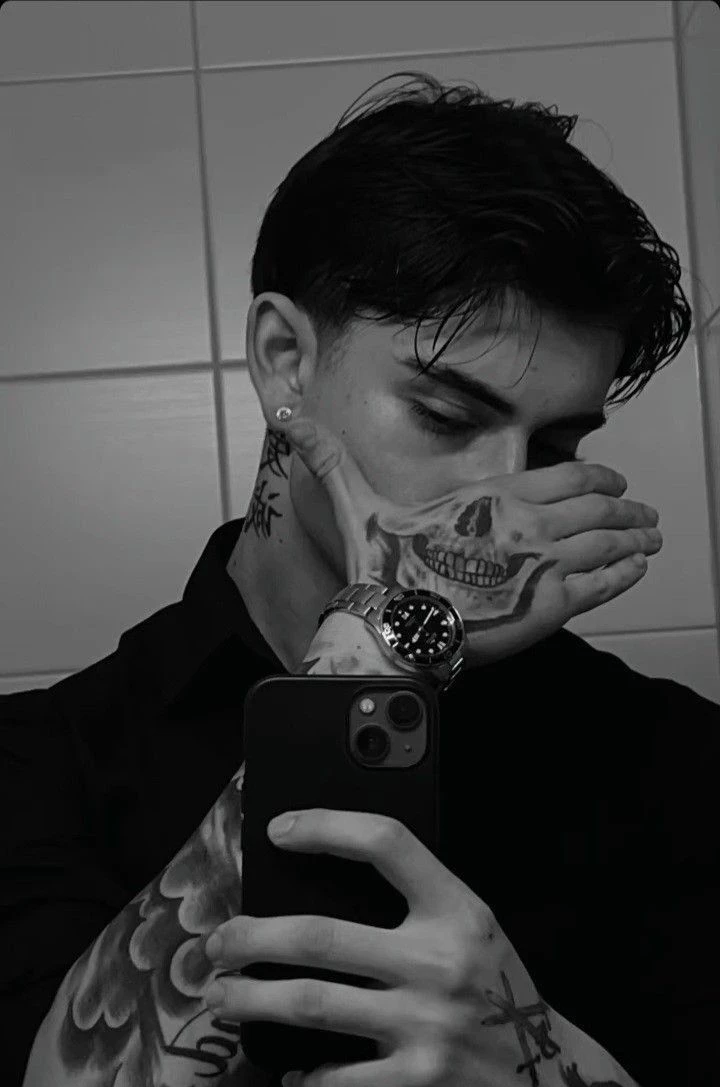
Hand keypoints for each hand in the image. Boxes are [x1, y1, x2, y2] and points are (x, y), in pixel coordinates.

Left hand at [203, 808, 581, 1086]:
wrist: (551, 1086)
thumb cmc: (496, 1001)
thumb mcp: (474, 936)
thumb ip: (415, 911)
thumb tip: (318, 891)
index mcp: (456, 911)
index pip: (386, 843)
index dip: (325, 827)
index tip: (279, 831)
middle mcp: (439, 960)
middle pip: (319, 933)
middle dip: (252, 937)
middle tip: (219, 943)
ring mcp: (426, 1023)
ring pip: (309, 1003)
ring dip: (252, 999)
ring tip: (224, 997)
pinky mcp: (415, 1083)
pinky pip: (332, 1079)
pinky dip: (302, 1080)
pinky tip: (293, 1075)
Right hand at [275, 413, 661, 666]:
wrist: (393, 626)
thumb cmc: (380, 568)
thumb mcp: (357, 502)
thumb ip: (330, 457)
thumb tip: (284, 412)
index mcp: (494, 495)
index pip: (568, 474)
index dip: (599, 476)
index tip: (615, 481)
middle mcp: (530, 523)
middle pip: (598, 507)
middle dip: (628, 509)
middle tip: (647, 514)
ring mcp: (546, 563)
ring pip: (608, 543)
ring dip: (635, 539)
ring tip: (652, 539)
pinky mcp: (553, 605)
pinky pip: (604, 584)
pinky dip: (627, 573)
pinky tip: (637, 569)